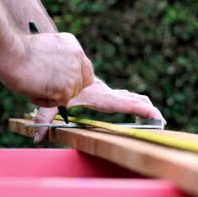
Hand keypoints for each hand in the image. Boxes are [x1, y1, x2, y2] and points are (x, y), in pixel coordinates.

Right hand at [0, 32, 93, 106]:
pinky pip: (58, 103)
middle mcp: (78, 58)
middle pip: (81, 84)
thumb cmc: (18, 50)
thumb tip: (59, 76)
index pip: (85, 68)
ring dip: (53, 95)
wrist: (10, 52)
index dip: (75, 78)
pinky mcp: (65, 88)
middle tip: (47, 88)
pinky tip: (32, 92)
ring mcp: (73, 74)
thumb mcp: (46, 48)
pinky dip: (44, 101)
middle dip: (66, 89)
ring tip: (33, 87)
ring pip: (69, 95)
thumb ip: (59, 60)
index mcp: (73, 46)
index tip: (63, 83)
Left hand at [33, 77, 164, 142]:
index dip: (141, 110)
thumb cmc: (50, 80)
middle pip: (131, 99)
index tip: (156, 115)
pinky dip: (127, 99)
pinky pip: (116, 92)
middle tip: (159, 119)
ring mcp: (102, 87)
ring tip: (150, 114)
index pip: (124, 104)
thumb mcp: (48, 102)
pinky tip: (130, 106)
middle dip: (146, 109)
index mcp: (98, 96)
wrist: (51, 57)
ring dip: (139, 104)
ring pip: (126, 95)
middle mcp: (104, 91)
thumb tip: (38, 139)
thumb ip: (45, 120)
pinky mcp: (98, 85)